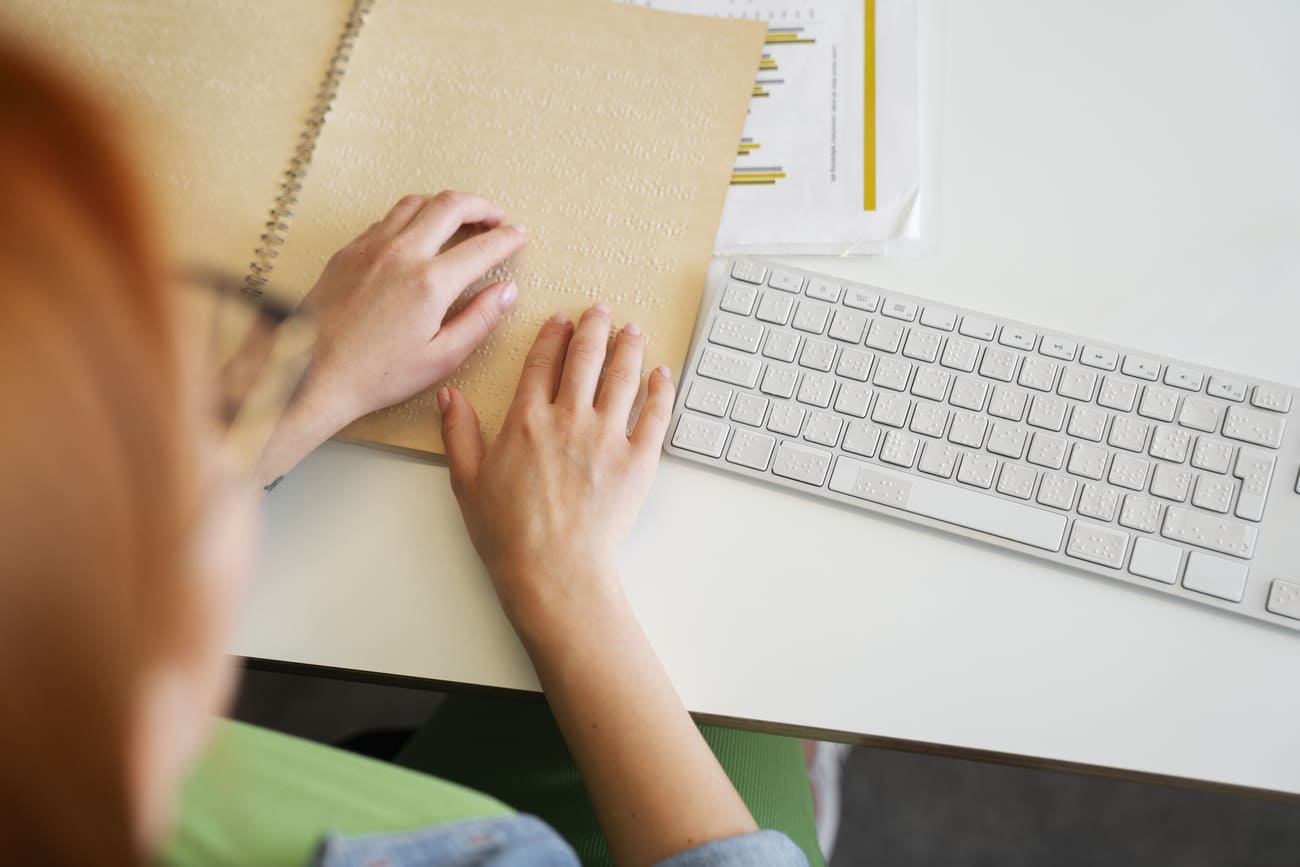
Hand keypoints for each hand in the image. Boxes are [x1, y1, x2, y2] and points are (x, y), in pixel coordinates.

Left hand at [298, 190, 526, 428]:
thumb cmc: (375, 376)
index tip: (519, 236)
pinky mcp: (348, 251)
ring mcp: (371, 247)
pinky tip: (418, 235)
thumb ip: (480, 320)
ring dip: (444, 204)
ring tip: (460, 218)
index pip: (483, 246)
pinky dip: (411, 218)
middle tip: (495, 218)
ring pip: (415, 203)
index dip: (508, 238)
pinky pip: (386, 219)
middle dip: (481, 206)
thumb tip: (505, 291)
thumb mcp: (441, 358)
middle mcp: (401, 254)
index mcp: (430, 283)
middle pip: (450, 204)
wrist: (313, 376)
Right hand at [437, 304, 674, 634]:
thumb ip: (459, 433)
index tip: (561, 320)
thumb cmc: (508, 533)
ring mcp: (607, 437)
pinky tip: (662, 374)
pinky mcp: (638, 460)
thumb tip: (448, 395)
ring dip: (629, 348)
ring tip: (633, 331)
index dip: (553, 334)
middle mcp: (568, 418)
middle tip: (600, 310)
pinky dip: (660, 390)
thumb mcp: (466, 482)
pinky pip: (655, 414)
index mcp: (526, 420)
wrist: (553, 570)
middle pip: (586, 357)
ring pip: (623, 376)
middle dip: (593, 327)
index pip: (542, 361)